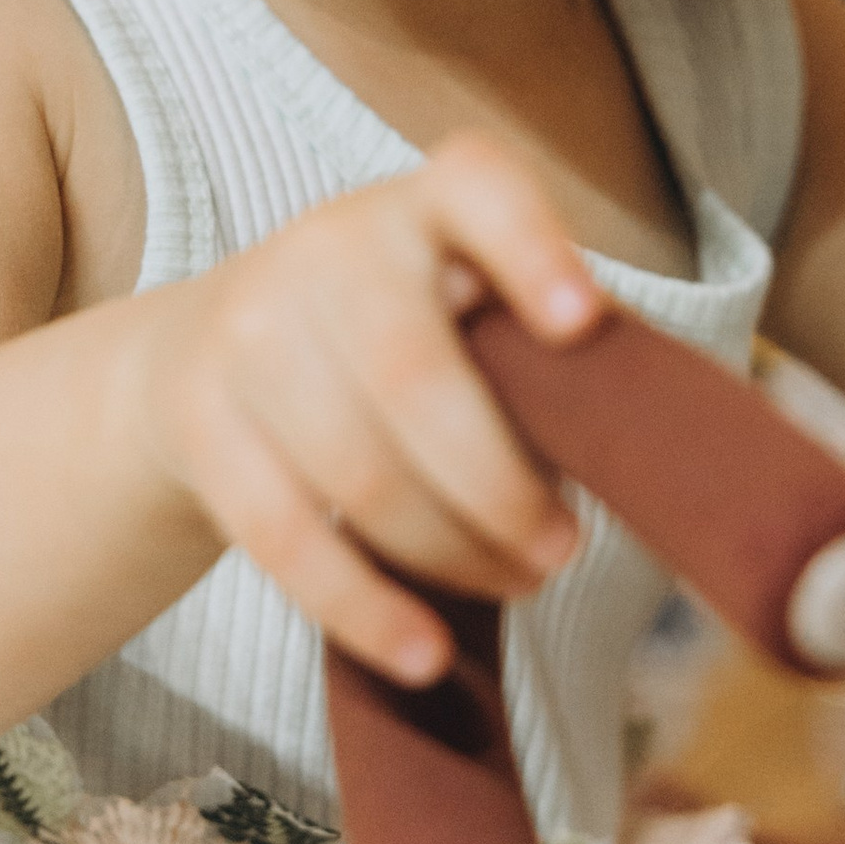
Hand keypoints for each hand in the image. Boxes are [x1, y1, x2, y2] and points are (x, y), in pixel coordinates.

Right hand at [134, 131, 602, 686]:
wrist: (205, 349)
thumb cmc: (395, 335)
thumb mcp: (462, 300)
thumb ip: (540, 347)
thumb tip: (645, 446)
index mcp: (423, 204)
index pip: (475, 189)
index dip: (530, 249)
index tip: (582, 322)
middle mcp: (328, 248)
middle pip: (415, 378)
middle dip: (499, 488)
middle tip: (564, 551)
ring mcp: (249, 331)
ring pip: (356, 472)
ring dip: (449, 552)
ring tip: (514, 582)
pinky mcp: (200, 423)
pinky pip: (285, 537)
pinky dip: (363, 607)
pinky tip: (422, 654)